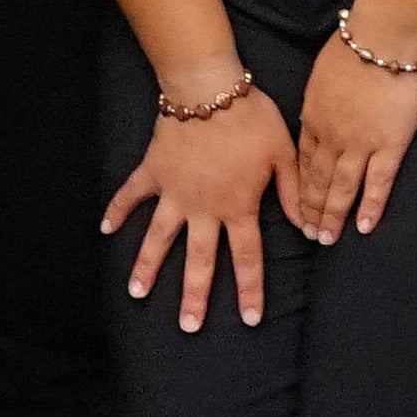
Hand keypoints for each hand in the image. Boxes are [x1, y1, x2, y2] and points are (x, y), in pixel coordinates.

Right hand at [103, 77, 294, 332]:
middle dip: (194, 296)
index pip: (246, 258)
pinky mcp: (153, 171)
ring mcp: (174, 192)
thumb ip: (294, 194)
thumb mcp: (283, 156)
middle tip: (188, 327)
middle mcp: (204, 208)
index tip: (248, 320)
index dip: (249, 290)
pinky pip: (132, 194)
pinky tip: (104, 229)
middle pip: (199, 260)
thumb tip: (312, 229)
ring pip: (159, 237)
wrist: (209, 89)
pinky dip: (117, 210)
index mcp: (238, 207)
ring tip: (136, 294)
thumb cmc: (252, 119)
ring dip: (148, 266)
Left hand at [287, 30, 416, 241]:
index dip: (299, 187)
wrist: (382, 38)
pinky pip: (378, 183)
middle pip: (317, 180)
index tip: (295, 208)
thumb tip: (314, 114)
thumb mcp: (321, 76)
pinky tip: (364, 227)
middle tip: (308, 236)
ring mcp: (360, 143)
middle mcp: (332, 135)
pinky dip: (370, 207)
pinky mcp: (390, 144)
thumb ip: (318, 100)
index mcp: (313, 117)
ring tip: (327, 240)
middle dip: (311, 210)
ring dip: (333, 215)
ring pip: (342, 187)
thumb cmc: (354, 46)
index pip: (303, 161)